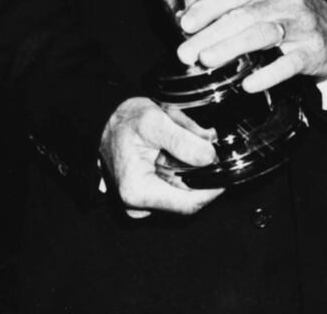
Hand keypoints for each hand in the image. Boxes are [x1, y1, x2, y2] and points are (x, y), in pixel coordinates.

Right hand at [99, 97, 223, 217]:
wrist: (102, 124)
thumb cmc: (123, 122)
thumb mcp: (154, 120)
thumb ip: (182, 140)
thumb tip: (209, 158)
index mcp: (138, 191)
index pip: (188, 204)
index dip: (212, 188)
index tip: (224, 168)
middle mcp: (138, 206)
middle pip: (187, 200)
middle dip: (201, 175)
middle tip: (202, 146)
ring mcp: (141, 205)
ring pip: (181, 194)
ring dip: (191, 173)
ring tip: (184, 144)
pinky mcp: (145, 199)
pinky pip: (172, 191)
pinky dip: (181, 173)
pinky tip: (175, 153)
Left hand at [177, 0, 326, 93]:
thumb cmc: (290, 14)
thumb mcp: (266, 0)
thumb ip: (234, 7)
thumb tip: (190, 23)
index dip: (208, 7)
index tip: (186, 24)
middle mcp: (286, 0)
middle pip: (244, 15)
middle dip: (212, 34)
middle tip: (187, 52)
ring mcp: (301, 25)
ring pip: (262, 34)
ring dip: (231, 47)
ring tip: (207, 59)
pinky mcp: (312, 51)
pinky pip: (288, 64)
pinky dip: (267, 74)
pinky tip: (248, 84)